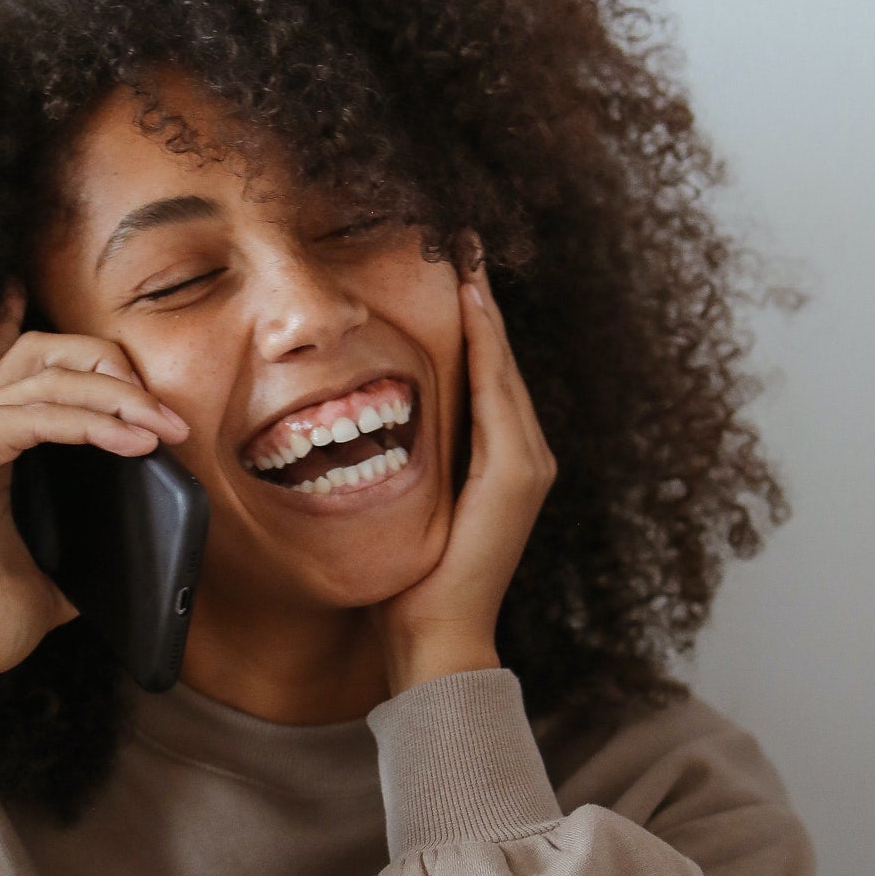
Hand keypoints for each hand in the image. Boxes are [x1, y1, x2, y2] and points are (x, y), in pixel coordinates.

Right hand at [0, 289, 189, 701]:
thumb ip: (92, 539)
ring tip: (166, 429)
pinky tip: (133, 444)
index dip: (108, 377)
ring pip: (49, 375)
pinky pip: (38, 415)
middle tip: (166, 413)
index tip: (164, 418)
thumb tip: (152, 540)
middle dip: (113, 364)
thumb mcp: (60, 571)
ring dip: (118, 396)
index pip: (48, 373)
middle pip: (45, 349)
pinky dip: (93, 423)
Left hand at [374, 267, 555, 693]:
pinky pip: (499, 394)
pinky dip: (490, 347)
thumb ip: (401, 461)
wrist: (434, 638)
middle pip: (500, 357)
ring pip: (504, 366)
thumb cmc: (408, 581)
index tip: (449, 263)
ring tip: (468, 255)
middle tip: (462, 238)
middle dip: (482, 297)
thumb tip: (347, 425)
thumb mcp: (401, 504)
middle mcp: (523, 453)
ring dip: (487, 308)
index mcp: (497, 459)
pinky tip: (475, 305)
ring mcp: (527, 463)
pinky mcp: (519, 473)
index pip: (482, 371)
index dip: (471, 316)